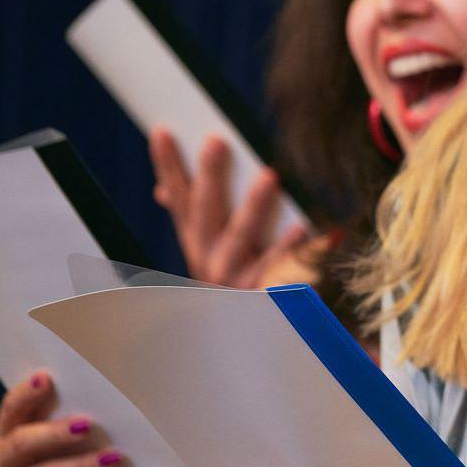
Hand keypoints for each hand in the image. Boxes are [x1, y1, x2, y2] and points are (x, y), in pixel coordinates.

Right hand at [0, 371, 125, 466]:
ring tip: (114, 460)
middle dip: (55, 433)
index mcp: (11, 434)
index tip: (45, 378)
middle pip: (21, 443)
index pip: (12, 410)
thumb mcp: (79, 441)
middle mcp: (2, 462)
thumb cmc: (82, 466)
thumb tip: (113, 396)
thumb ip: (80, 421)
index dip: (25, 395)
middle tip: (87, 425)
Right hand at [151, 129, 310, 288]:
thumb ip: (195, 217)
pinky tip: (305, 226)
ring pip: (240, 237)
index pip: (178, 198)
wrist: (246, 336)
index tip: (163, 131)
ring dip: (254, 205)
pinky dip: (293, 247)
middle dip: (209, 176)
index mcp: (196, 241)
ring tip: (269, 175)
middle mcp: (208, 258)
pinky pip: (280, 267)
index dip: (168, 166)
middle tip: (216, 140)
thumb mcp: (211, 249)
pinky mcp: (265, 293)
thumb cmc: (237, 277)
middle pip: (205, 211)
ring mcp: (235, 277)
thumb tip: (160, 190)